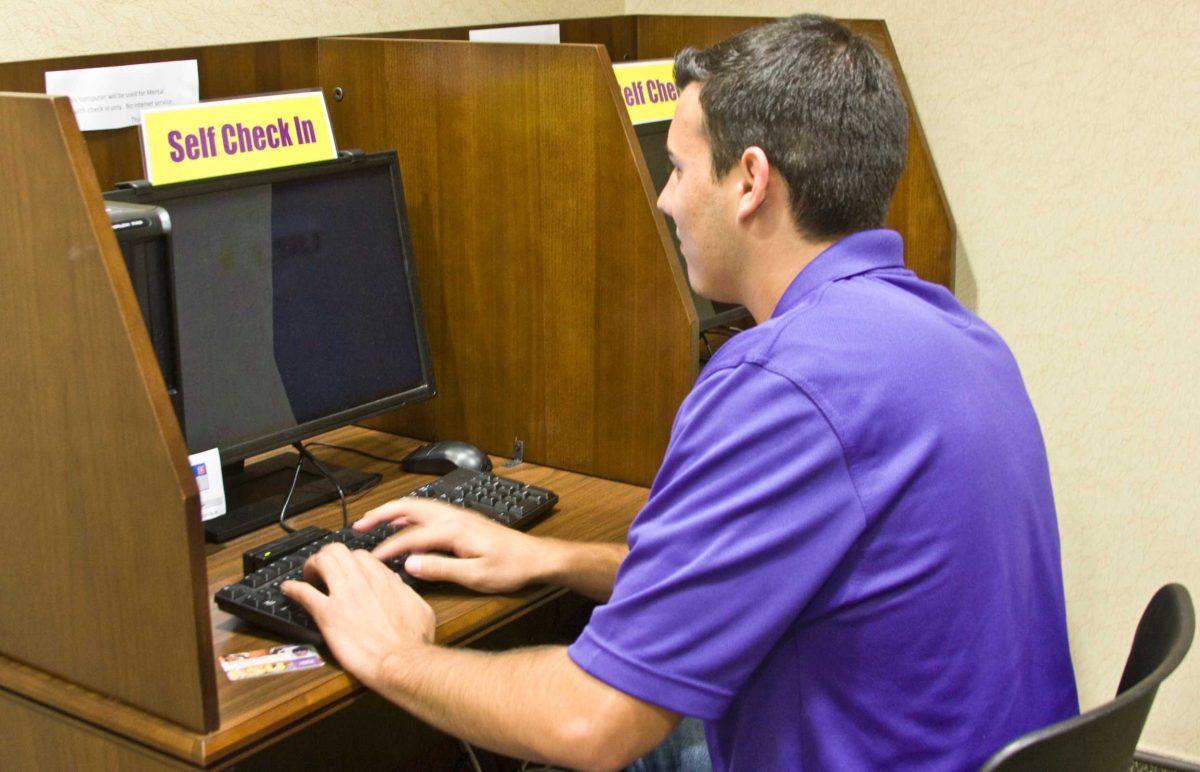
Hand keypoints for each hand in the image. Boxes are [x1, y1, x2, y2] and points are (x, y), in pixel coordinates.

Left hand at [281, 543, 434, 687]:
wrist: (400, 662)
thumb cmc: (413, 642)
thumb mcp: (420, 608)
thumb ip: (405, 592)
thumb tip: (394, 583)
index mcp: (384, 579)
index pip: (361, 557)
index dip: (350, 562)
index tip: (346, 572)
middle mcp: (362, 581)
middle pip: (338, 551)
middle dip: (327, 556)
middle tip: (323, 570)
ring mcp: (343, 595)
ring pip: (321, 561)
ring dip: (310, 566)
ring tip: (307, 576)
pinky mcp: (327, 614)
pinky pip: (303, 592)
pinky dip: (292, 588)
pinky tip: (288, 590)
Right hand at [353, 497, 546, 593]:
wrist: (535, 557)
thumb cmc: (510, 567)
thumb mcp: (476, 576)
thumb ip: (441, 569)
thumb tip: (410, 565)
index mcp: (454, 530)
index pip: (411, 536)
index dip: (388, 548)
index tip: (371, 559)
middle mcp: (454, 517)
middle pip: (410, 508)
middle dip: (382, 514)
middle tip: (359, 525)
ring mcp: (458, 516)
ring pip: (418, 506)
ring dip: (394, 511)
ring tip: (373, 521)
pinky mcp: (463, 520)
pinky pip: (428, 510)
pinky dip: (409, 513)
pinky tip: (403, 524)